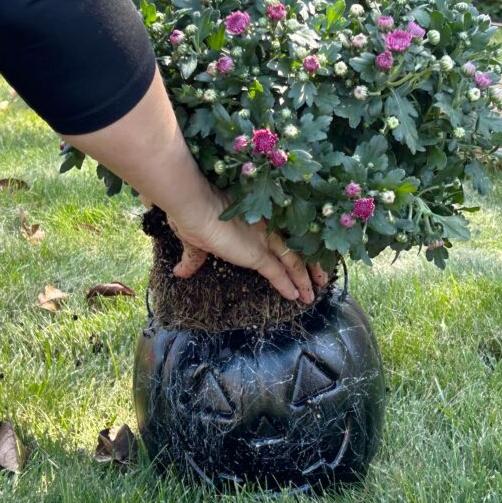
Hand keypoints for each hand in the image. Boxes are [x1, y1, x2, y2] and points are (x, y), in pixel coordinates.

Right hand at [162, 188, 328, 303]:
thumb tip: (180, 271)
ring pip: (294, 261)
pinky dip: (290, 285)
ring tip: (313, 293)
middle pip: (297, 246)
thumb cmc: (193, 215)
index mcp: (255, 217)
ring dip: (305, 278)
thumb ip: (194, 257)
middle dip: (309, 263)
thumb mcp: (196, 240)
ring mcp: (264, 240)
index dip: (295, 245)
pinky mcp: (258, 255)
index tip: (305, 256)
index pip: (283, 233)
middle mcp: (266, 226)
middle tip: (321, 277)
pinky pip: (280, 273)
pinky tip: (298, 296)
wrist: (193, 206)